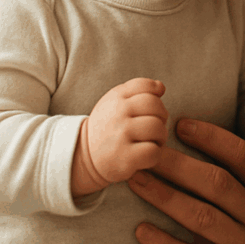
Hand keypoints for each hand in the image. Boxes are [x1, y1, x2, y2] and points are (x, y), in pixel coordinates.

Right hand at [72, 78, 168, 195]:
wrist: (83, 155)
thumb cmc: (107, 126)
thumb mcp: (114, 101)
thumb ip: (137, 90)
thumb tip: (161, 87)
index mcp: (117, 97)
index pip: (146, 86)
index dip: (156, 96)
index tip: (150, 109)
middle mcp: (118, 113)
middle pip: (156, 106)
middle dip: (161, 117)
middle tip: (153, 128)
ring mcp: (121, 135)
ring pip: (157, 128)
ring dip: (160, 137)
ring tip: (151, 141)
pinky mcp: (124, 157)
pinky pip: (153, 151)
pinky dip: (155, 154)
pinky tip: (145, 155)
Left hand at [128, 118, 244, 243]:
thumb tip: (212, 141)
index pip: (242, 157)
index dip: (211, 138)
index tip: (180, 125)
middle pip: (217, 184)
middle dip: (178, 165)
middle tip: (148, 152)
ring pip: (202, 217)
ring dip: (166, 197)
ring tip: (137, 181)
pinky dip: (166, 242)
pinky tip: (142, 229)